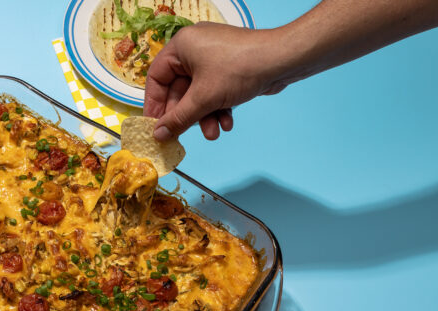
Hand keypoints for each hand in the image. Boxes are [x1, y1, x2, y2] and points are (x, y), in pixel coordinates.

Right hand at [144, 23, 291, 140]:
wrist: (282, 60)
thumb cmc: (239, 69)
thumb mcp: (203, 98)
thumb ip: (178, 119)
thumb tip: (158, 135)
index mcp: (181, 47)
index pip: (157, 78)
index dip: (154, 105)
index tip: (154, 127)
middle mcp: (194, 50)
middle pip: (179, 90)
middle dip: (186, 116)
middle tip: (181, 137)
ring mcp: (212, 59)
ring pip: (198, 95)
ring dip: (204, 117)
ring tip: (213, 133)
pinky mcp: (228, 69)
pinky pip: (214, 92)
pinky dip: (218, 108)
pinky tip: (227, 123)